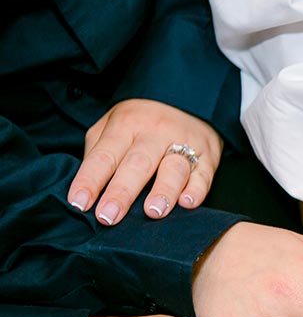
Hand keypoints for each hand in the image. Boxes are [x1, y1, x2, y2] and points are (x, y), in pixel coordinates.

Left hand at [67, 99, 222, 224]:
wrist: (190, 101)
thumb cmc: (143, 122)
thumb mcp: (113, 125)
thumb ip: (99, 151)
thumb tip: (86, 188)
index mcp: (126, 125)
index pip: (104, 155)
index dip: (90, 180)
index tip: (79, 204)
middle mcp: (155, 133)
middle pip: (137, 164)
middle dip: (122, 191)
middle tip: (109, 216)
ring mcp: (185, 143)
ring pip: (173, 168)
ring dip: (163, 191)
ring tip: (153, 212)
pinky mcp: (208, 156)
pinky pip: (204, 174)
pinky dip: (197, 189)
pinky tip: (188, 202)